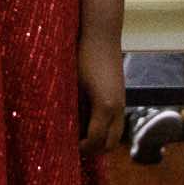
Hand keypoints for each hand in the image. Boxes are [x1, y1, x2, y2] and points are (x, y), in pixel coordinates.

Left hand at [77, 33, 125, 157]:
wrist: (101, 34)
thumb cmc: (82, 55)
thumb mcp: (72, 83)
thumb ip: (71, 106)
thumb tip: (62, 125)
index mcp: (104, 106)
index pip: (95, 141)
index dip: (82, 149)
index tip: (68, 147)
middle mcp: (117, 108)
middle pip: (109, 144)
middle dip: (93, 150)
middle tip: (74, 146)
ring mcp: (121, 102)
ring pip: (115, 135)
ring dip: (101, 140)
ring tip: (81, 135)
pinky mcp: (120, 96)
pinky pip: (116, 122)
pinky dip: (105, 128)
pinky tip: (88, 120)